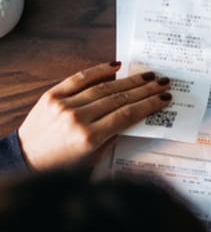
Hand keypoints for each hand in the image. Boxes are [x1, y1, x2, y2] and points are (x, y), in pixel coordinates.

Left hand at [17, 61, 171, 170]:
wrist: (26, 158)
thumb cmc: (61, 164)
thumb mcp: (93, 157)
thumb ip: (113, 136)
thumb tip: (135, 115)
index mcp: (89, 138)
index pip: (127, 115)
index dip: (149, 105)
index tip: (164, 99)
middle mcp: (77, 119)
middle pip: (120, 99)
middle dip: (145, 90)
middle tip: (163, 83)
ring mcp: (64, 105)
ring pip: (104, 87)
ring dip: (130, 80)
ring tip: (148, 75)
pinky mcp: (52, 95)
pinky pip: (79, 78)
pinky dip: (99, 70)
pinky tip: (116, 66)